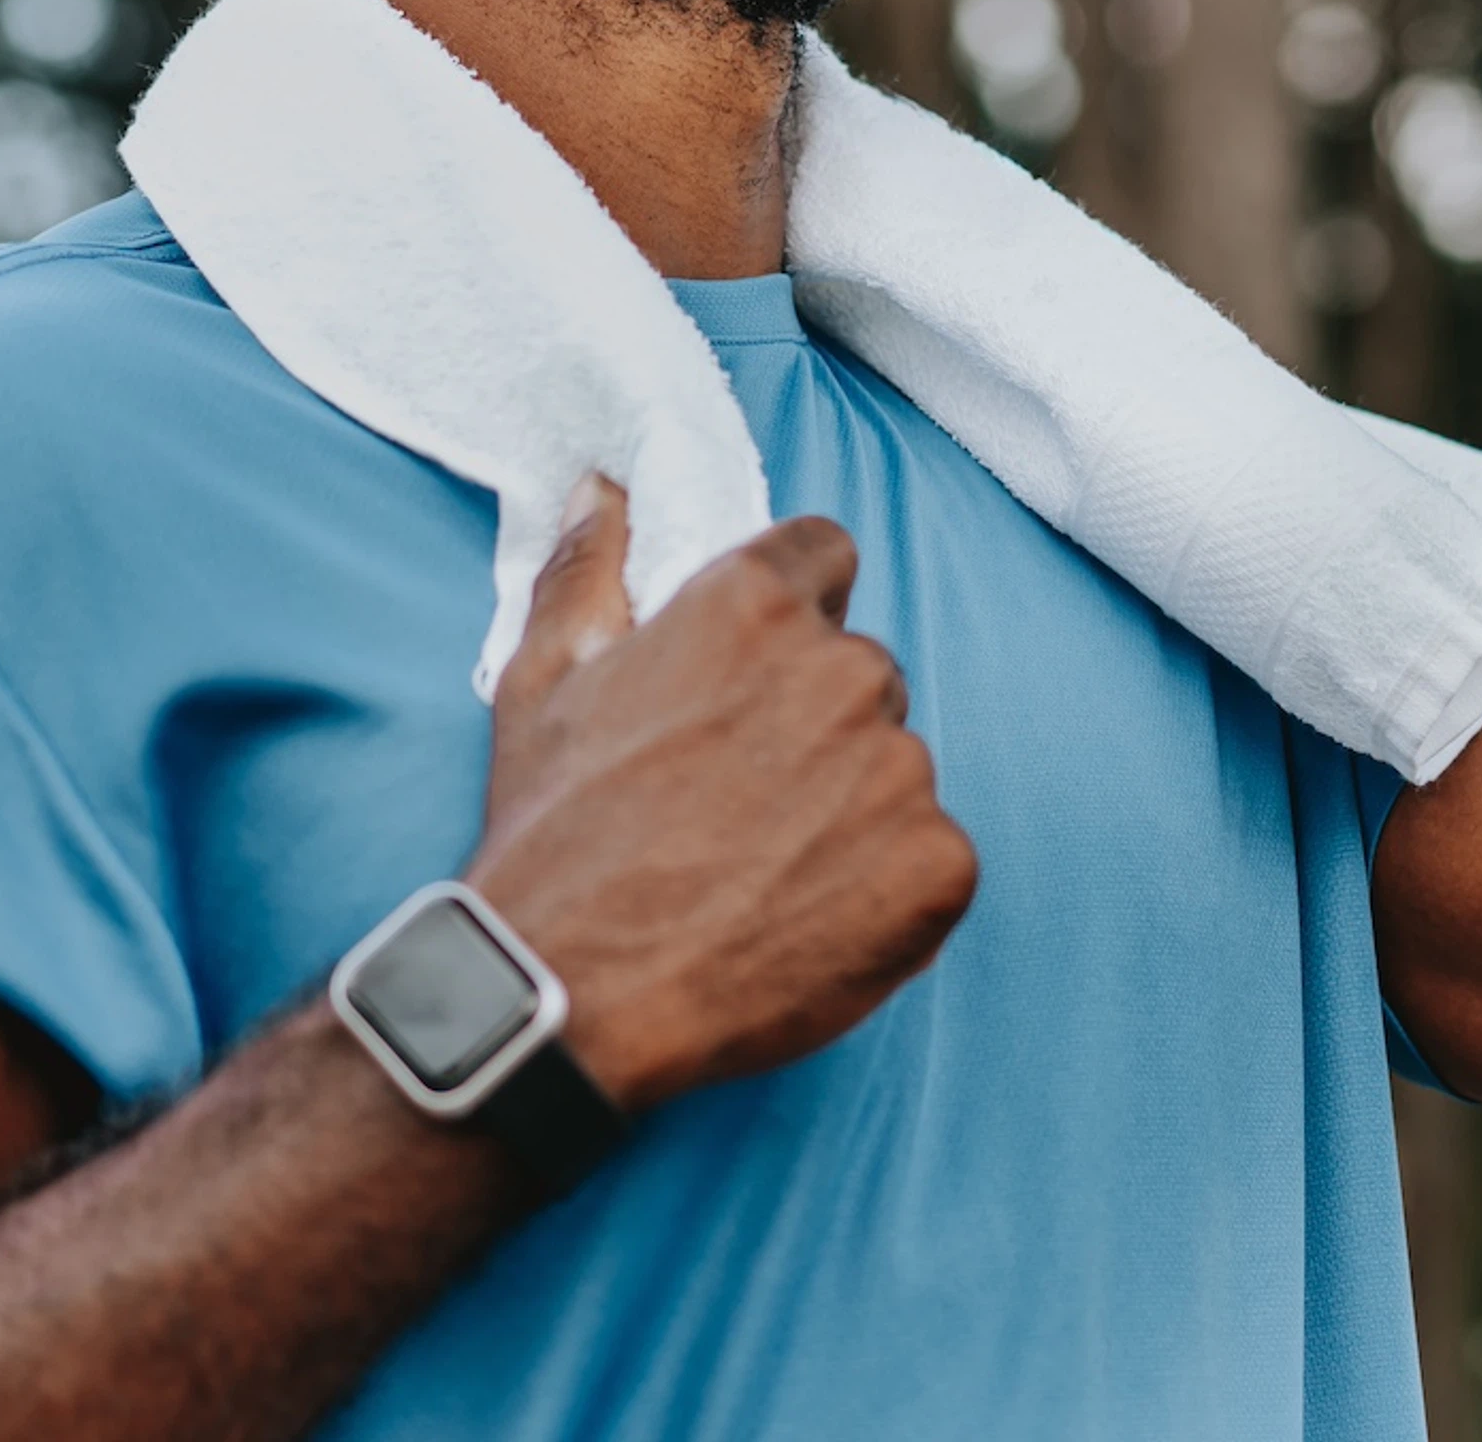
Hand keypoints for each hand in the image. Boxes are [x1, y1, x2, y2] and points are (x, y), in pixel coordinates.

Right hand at [463, 480, 977, 1113]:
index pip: (823, 556)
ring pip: (895, 766)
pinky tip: (807, 918)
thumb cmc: (554, 835)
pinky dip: (886, 888)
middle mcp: (843, 670)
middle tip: (737, 799)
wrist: (575, 991)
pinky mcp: (939, 865)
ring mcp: (901, 770)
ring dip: (851, 806)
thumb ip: (589, 569)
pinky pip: (931, 856)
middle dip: (814, 722)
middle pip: (861, 671)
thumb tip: (606, 490)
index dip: (789, 614)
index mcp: (754, 605)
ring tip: (761, 870)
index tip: (751, 677)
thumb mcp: (542, 680)